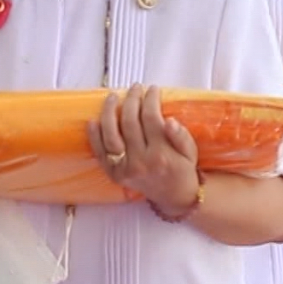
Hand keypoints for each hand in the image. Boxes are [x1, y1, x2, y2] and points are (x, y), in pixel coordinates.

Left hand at [88, 85, 200, 211]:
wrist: (173, 195)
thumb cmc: (181, 169)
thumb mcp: (190, 152)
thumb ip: (181, 136)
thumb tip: (169, 121)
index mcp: (161, 155)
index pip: (152, 119)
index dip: (151, 100)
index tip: (152, 89)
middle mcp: (141, 162)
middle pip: (130, 123)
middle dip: (132, 100)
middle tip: (135, 88)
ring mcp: (124, 168)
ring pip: (111, 135)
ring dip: (109, 112)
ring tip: (113, 97)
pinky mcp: (113, 173)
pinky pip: (100, 152)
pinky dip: (94, 136)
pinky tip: (93, 120)